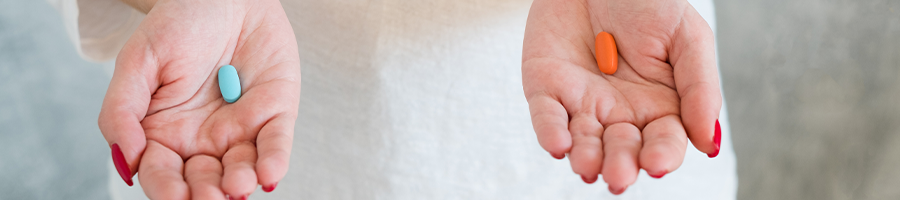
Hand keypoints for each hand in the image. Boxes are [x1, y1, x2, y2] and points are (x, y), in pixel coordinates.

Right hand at [98, 0, 299, 198]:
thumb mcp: (137, 62)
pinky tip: (269, 174)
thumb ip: (122, 112)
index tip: (174, 197)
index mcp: (164, 134)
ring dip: (240, 183)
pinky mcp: (275, 112)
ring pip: (242, 169)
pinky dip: (274, 160)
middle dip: (206, 193)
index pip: (163, 174)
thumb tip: (127, 162)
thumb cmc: (177, 24)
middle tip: (208, 197)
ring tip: (238, 187)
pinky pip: (276, 142)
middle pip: (204, 181)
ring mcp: (241, 129)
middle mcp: (203, 140)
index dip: (167, 189)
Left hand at [522, 0, 720, 193]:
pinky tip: (559, 145)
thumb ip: (699, 89)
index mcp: (660, 106)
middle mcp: (620, 112)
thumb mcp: (687, 37)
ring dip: (585, 157)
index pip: (663, 142)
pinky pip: (546, 116)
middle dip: (620, 164)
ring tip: (587, 165)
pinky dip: (550, 132)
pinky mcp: (546, 88)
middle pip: (622, 150)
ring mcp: (581, 102)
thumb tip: (709, 143)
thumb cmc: (649, 2)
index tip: (655, 164)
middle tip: (619, 175)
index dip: (660, 156)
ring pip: (582, 142)